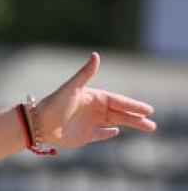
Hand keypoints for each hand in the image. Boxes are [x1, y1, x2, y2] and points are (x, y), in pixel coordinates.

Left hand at [36, 52, 156, 147]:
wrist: (38, 123)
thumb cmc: (54, 104)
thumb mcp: (72, 87)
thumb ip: (85, 73)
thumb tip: (95, 55)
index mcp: (95, 98)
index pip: (119, 102)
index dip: (134, 105)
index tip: (148, 109)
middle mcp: (94, 110)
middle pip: (121, 114)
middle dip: (137, 118)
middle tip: (152, 125)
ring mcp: (89, 123)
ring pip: (115, 124)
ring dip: (130, 125)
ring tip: (147, 128)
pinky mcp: (83, 136)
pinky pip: (100, 134)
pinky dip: (108, 133)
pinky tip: (117, 131)